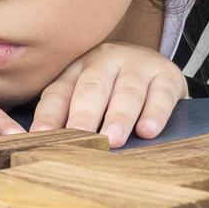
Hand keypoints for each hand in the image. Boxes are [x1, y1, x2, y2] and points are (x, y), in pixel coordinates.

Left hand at [31, 42, 185, 147]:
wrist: (157, 68)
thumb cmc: (113, 91)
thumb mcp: (88, 97)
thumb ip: (67, 116)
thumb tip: (46, 146)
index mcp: (77, 68)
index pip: (58, 92)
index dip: (49, 115)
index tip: (40, 137)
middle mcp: (104, 60)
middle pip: (91, 89)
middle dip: (84, 115)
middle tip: (80, 139)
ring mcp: (137, 64)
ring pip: (126, 91)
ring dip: (119, 116)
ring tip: (113, 139)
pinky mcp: (167, 74)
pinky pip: (161, 93)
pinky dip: (155, 113)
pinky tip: (148, 131)